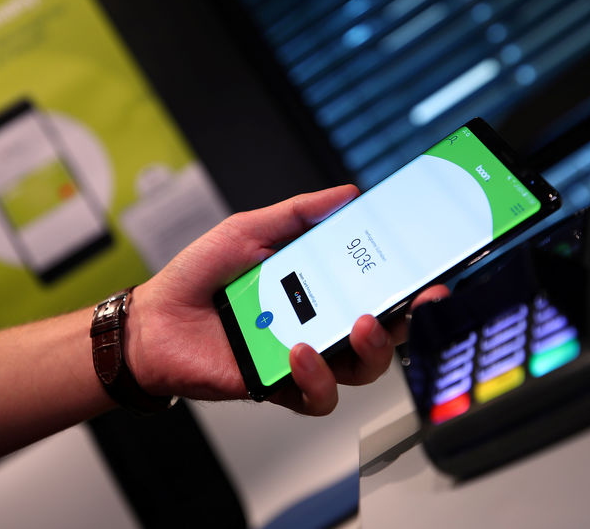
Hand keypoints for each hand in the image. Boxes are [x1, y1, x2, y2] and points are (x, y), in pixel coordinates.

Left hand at [125, 185, 447, 414]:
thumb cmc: (200, 276)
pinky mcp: (279, 387)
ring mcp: (303, 358)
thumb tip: (349, 194)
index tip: (435, 264)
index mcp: (318, 286)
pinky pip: (318, 395)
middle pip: (385, 330)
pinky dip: (316, 376)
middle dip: (412, 316)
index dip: (412, 279)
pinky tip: (298, 351)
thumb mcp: (249, 231)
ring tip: (357, 322)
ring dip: (371, 348)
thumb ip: (298, 214)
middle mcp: (319, 323)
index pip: (377, 284)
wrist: (154, 320)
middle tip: (420, 296)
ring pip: (363, 368)